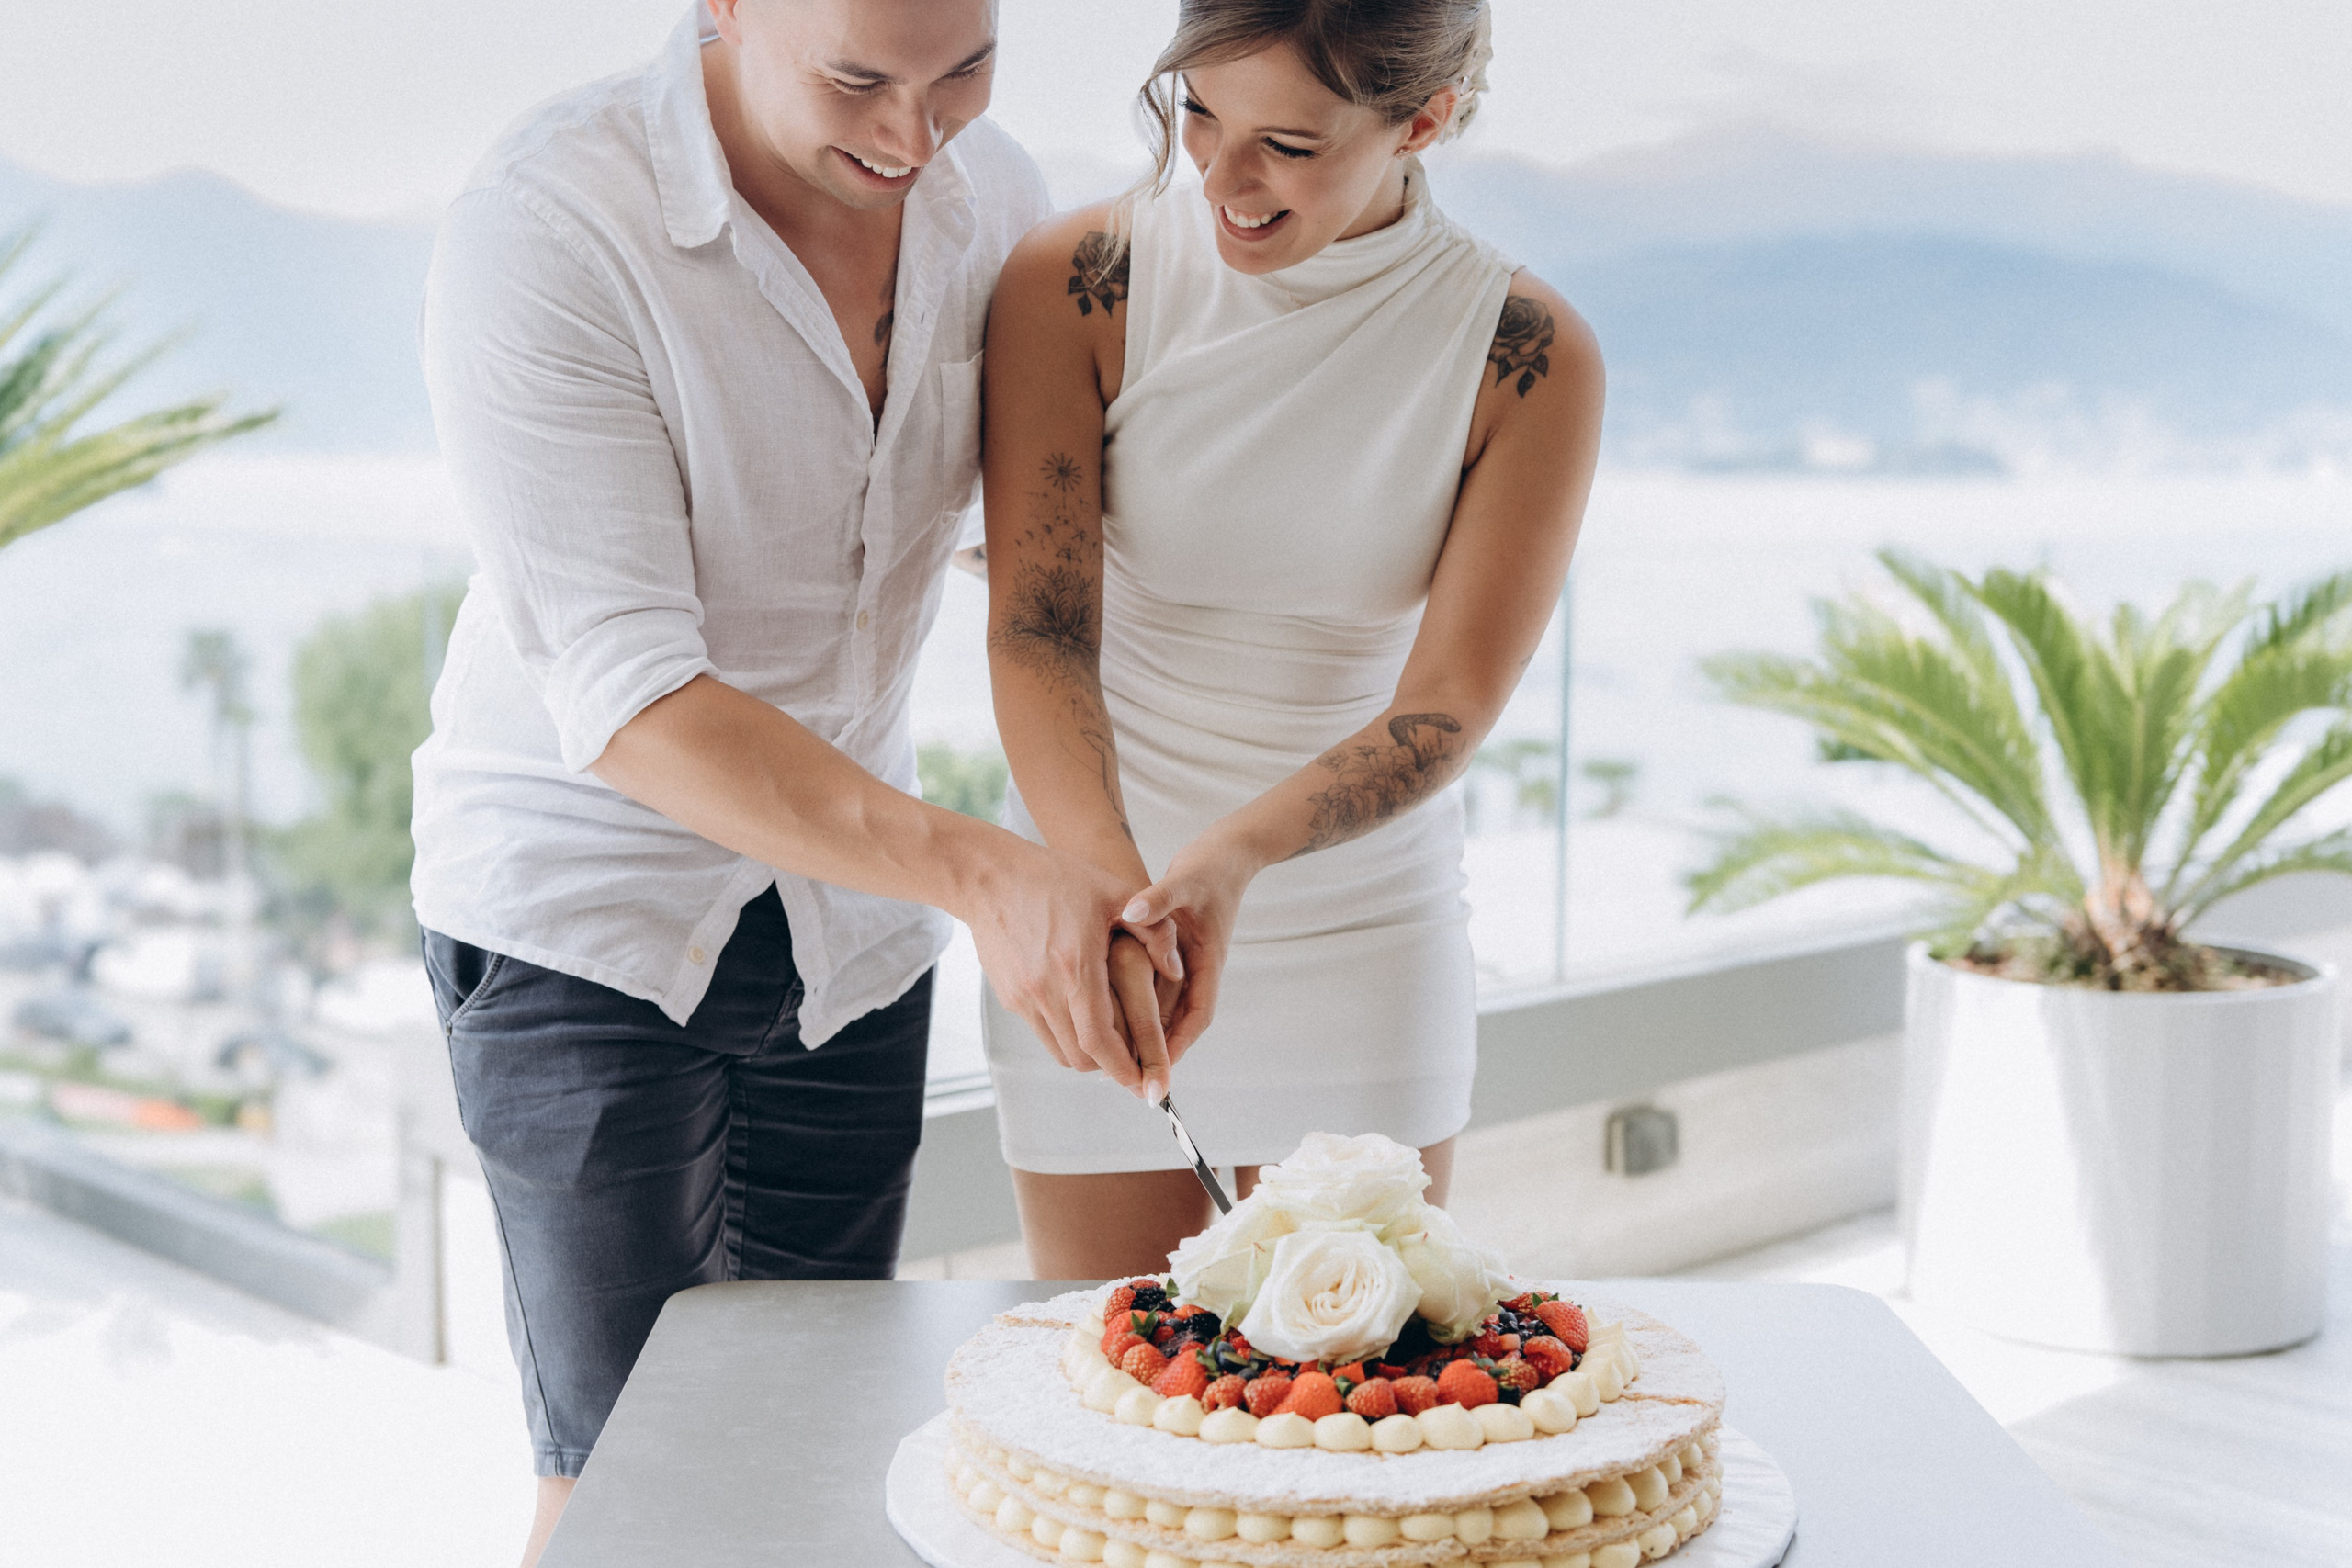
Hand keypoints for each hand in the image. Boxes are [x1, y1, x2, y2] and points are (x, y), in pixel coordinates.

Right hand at [958, 836, 1180, 1097]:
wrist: (988, 876)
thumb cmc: (1054, 878)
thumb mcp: (1113, 892)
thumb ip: (1154, 931)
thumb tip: (1177, 972)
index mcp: (1075, 966)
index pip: (1100, 1040)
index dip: (1125, 1069)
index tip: (1147, 1083)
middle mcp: (1045, 989)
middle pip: (1083, 1056)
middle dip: (1113, 1068)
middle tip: (1138, 1064)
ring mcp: (1024, 995)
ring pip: (1061, 1051)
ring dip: (1090, 1055)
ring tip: (1114, 1044)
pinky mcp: (1010, 995)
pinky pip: (1043, 1032)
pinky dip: (1067, 1037)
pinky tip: (1084, 1017)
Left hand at [1117, 824, 1261, 1062]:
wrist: (1226, 854)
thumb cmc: (1208, 868)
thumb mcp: (1184, 882)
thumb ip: (1158, 898)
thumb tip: (1132, 913)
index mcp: (1208, 962)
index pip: (1196, 1016)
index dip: (1176, 1046)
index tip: (1157, 1071)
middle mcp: (1198, 970)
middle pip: (1178, 1023)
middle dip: (1155, 1052)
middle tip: (1125, 1078)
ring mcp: (1186, 966)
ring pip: (1165, 1010)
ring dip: (1144, 1034)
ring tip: (1111, 1059)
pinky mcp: (1172, 957)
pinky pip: (1155, 991)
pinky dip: (1136, 1007)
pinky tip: (1107, 1016)